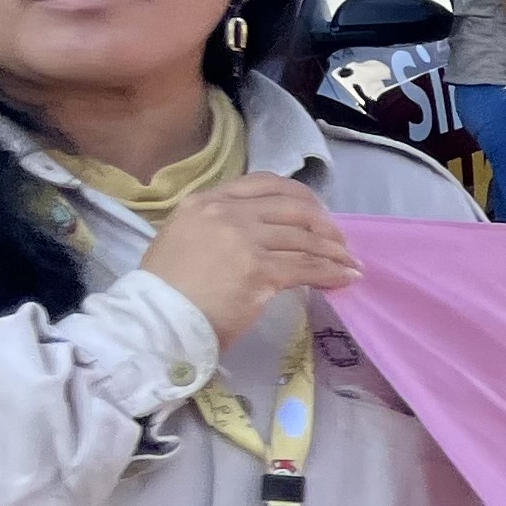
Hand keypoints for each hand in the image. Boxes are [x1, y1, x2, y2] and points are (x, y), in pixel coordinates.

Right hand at [140, 175, 360, 349]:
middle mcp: (225, 213)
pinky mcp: (259, 269)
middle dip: (323, 223)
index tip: (315, 211)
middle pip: (293, 206)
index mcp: (204, 201)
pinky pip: (308, 267)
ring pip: (305, 238)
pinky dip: (333, 271)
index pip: (263, 183)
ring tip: (349, 262)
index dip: (298, 195)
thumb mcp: (182, 238)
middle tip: (339, 241)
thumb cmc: (166, 290)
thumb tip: (260, 229)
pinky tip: (345, 277)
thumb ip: (217, 224)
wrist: (155, 323)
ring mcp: (243, 239)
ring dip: (334, 251)